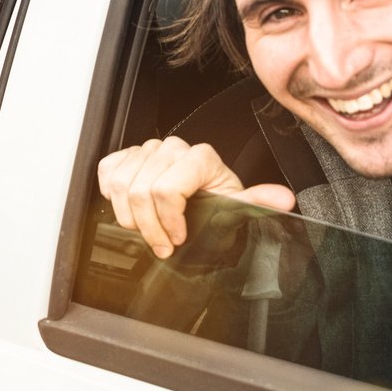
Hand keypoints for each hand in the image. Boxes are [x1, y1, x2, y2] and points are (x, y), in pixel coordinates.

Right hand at [95, 136, 294, 258]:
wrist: (201, 210)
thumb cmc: (216, 211)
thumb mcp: (236, 211)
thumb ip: (256, 203)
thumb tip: (283, 199)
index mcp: (200, 158)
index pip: (166, 190)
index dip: (167, 222)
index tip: (177, 238)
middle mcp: (173, 148)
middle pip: (142, 190)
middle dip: (149, 227)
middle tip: (162, 243)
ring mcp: (149, 150)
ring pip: (122, 183)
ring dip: (130, 216)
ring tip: (146, 230)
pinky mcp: (128, 156)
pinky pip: (108, 171)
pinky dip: (112, 195)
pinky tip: (129, 207)